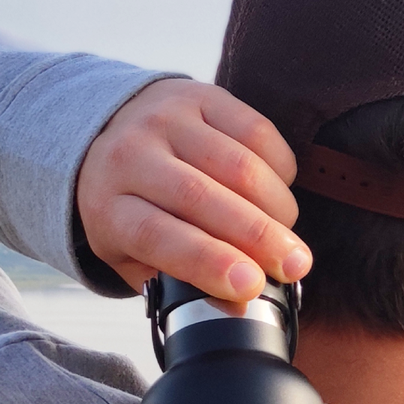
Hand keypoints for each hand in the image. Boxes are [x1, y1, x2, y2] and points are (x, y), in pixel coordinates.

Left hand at [77, 78, 310, 302]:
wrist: (108, 134)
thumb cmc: (131, 212)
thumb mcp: (134, 258)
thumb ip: (178, 286)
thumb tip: (238, 307)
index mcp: (108, 207)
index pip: (156, 235)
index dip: (207, 262)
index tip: (250, 286)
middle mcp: (130, 156)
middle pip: (201, 198)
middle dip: (258, 237)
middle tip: (295, 266)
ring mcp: (165, 120)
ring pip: (236, 165)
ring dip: (277, 208)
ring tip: (290, 239)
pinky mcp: (200, 96)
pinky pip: (255, 131)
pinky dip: (280, 169)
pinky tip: (280, 194)